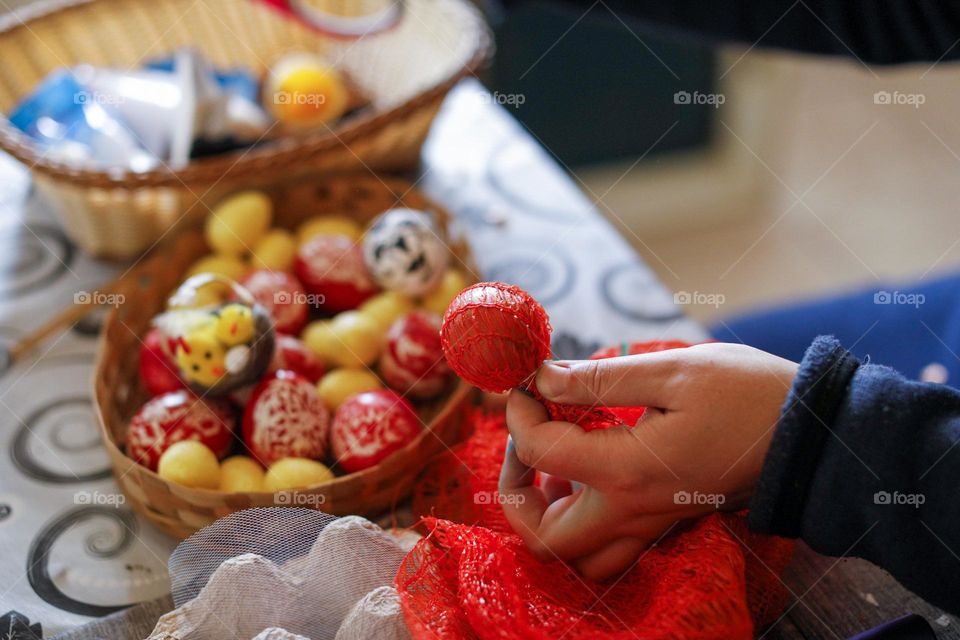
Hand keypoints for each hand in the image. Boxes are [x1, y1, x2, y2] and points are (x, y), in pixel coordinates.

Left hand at [498, 342, 797, 580]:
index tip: (526, 382)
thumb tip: (542, 378)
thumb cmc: (749, 395)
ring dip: (549, 515)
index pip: (539, 451)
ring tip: (554, 462)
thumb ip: (597, 379)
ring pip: (578, 557)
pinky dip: (582, 520)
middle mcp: (632, 511)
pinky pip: (609, 547)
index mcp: (626, 470)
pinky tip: (590, 469)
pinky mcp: (667, 523)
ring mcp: (651, 525)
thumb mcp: (672, 371)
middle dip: (515, 492)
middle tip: (524, 443)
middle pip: (545, 540)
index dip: (518, 412)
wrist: (814, 437)